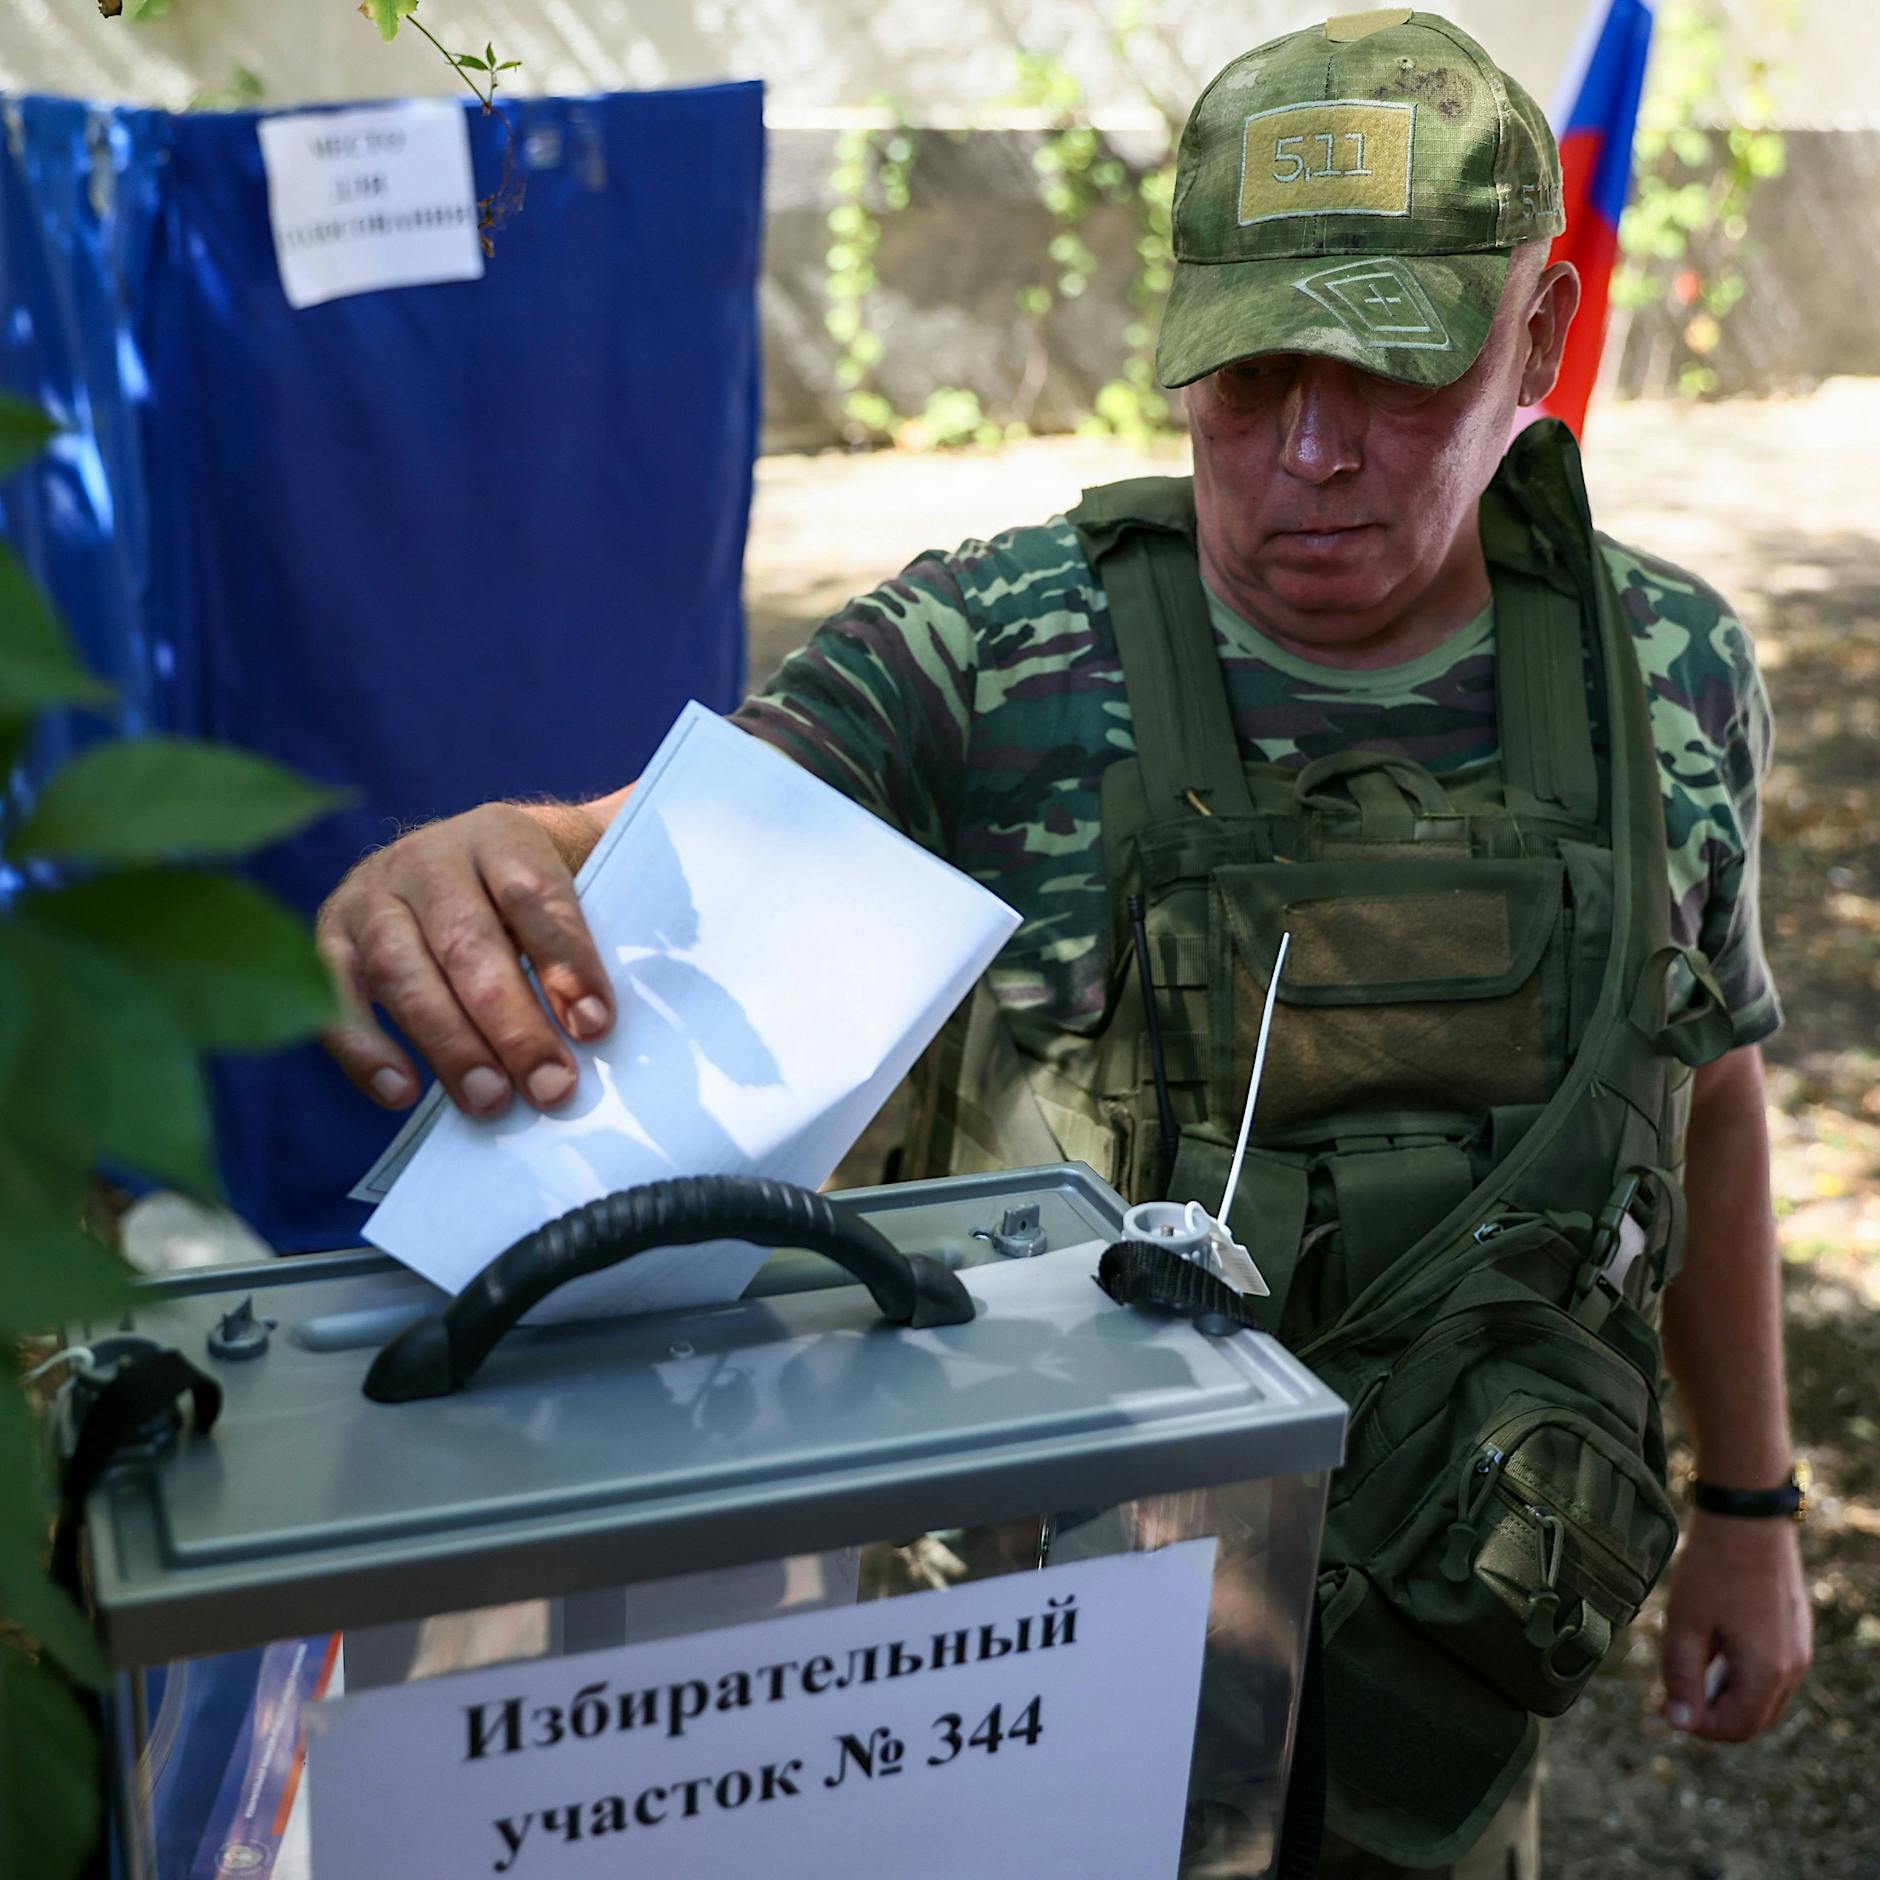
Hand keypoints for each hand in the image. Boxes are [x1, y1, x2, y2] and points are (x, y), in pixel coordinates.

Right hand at [315, 802, 615, 1116]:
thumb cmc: (541, 890)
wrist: (469, 859)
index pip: (533, 894)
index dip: (566, 961)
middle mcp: (428, 857)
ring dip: (449, 1044)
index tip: (595, 1025)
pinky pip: (337, 996)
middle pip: (468, 942)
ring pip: (403, 971)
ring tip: (491, 1100)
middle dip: (512, 1023)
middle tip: (551, 1086)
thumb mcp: (587, 871)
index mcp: (501, 834)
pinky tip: (402, 1094)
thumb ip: (624, 907)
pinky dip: (365, 1048)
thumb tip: (676, 952)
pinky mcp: (331, 939)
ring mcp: (371, 896)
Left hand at [1659, 1508, 1810, 1740]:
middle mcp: (1793, 1668)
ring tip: (1688, 1666)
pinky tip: (1711, 1647)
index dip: (1698, 1725)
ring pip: (1763, 1695)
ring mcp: (1799, 1649)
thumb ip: (1681, 1676)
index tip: (1664, 1706)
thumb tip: (1680, 1721)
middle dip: (1712, 1713)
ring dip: (1726, 1693)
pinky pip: (1770, 1670)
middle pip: (1753, 1717)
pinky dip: (1741, 1672)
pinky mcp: (1796, 1630)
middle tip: (1672, 1692)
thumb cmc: (1712, 1569)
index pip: (1736, 1728)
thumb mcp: (1684, 1623)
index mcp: (1768, 1673)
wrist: (1747, 1517)